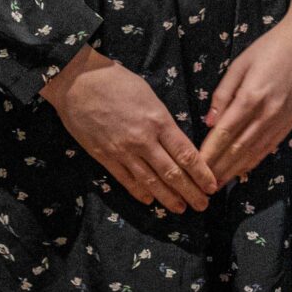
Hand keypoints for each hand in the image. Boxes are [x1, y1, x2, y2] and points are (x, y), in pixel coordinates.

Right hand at [41, 44, 218, 213]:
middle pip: (172, 172)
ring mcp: (122, 151)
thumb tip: (177, 142)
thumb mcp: (151, 97)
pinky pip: (125, 180)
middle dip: (190, 191)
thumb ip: (164, 121)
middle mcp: (143, 140)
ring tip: (181, 208)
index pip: (186, 154)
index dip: (201, 173)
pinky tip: (150, 201)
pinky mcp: (103, 157)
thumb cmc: (118, 82)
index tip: (212, 185)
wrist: (79, 82)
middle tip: (203, 205)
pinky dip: (139, 192)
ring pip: (150, 181)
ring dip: (168, 198)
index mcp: (159, 121)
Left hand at [201, 0, 291, 186]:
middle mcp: (267, 113)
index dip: (208, 154)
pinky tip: (244, 170)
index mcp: (251, 97)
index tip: (194, 168)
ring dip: (235, 170)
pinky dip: (255, 160)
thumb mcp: (240, 64)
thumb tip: (209, 122)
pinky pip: (270, 146)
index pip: (224, 134)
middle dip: (219, 169)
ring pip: (254, 152)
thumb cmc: (271, 47)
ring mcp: (282, 119)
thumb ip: (223, 94)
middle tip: (202, 186)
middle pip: (238, 148)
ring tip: (219, 184)